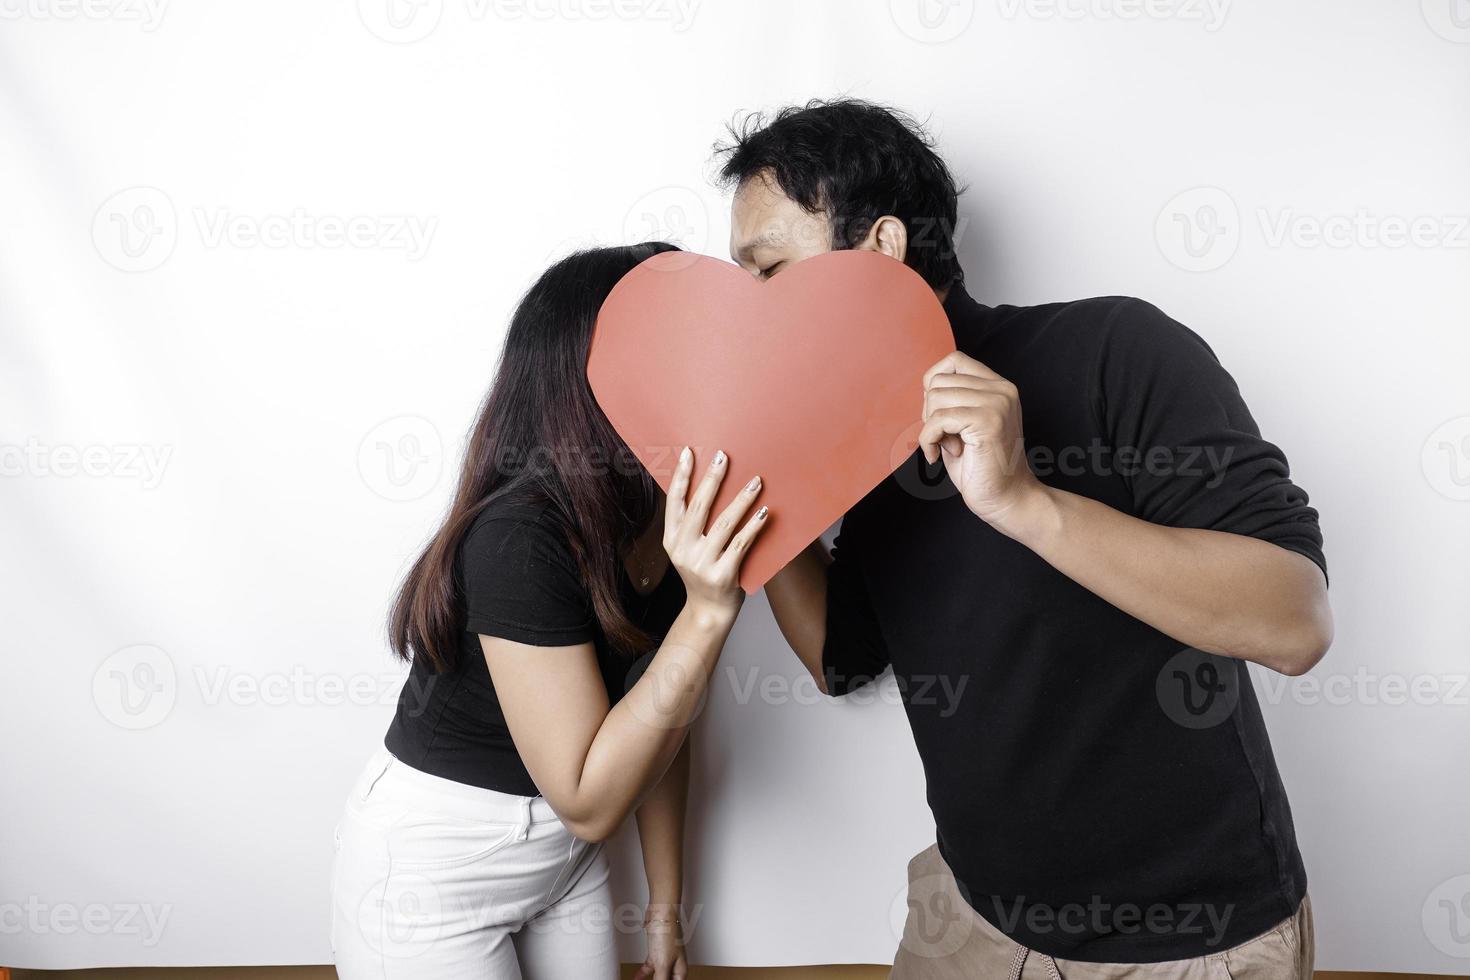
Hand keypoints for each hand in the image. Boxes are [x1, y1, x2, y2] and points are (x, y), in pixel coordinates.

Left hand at [634, 908, 686, 979]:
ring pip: (657, 976)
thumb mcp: (662, 964)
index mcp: (680, 970)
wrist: (661, 912)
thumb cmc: (667, 933)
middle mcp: (675, 965)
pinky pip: (650, 967)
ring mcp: (665, 957)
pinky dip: (643, 973)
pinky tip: (636, 977)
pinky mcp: (656, 951)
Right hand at [663, 447, 769, 614]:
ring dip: (741, 499)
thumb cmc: (703, 572)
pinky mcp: (722, 575)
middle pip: (698, 508)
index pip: (674, 502)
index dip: (681, 476)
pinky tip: (764, 511)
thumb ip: (692, 524)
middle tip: (723, 457)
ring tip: (756, 481)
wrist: (709, 612)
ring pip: (724, 523)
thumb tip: (710, 483)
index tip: (689, 452)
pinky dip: (753, 526)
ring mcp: (702, 564)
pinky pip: (741, 544)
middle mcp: (683, 551)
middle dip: (712, 480)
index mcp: (672, 540)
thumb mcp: (688, 549)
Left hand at [918, 351, 1045, 531]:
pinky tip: (939, 456)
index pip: (954, 360)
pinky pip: (937, 420)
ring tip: (950, 447)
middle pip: (938, 380)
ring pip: (935, 397)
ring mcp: (997, 404)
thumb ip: (952, 400)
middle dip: (930, 412)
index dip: (934, 385)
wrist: (1007, 500)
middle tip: (946, 438)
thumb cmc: (981, 468)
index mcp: (998, 387)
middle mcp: (1002, 390)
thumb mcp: (963, 425)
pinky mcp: (988, 421)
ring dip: (931, 428)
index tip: (939, 416)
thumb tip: (927, 385)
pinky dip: (928, 441)